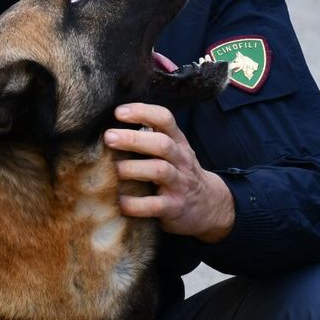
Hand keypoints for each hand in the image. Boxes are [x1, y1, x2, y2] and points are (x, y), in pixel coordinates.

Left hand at [102, 103, 234, 243]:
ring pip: (159, 171)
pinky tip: (119, 200)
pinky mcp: (174, 207)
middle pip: (161, 144)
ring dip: (133, 168)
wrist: (210, 205)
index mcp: (178, 142)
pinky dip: (135, 204)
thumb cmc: (178, 172)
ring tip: (114, 169)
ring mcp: (180, 184)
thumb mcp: (172, 151)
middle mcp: (181, 160)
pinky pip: (154, 205)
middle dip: (133, 139)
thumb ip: (149, 137)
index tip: (118, 112)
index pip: (165, 119)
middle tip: (109, 137)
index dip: (143, 112)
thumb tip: (111, 126)